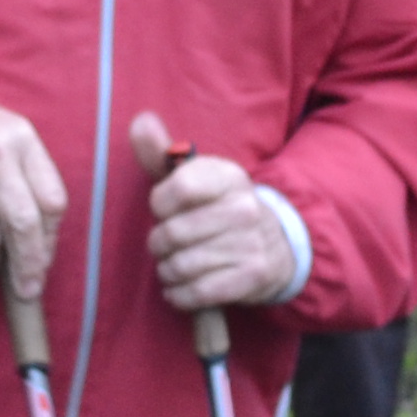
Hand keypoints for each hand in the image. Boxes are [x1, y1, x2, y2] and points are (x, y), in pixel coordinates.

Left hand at [130, 112, 296, 318]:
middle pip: (172, 233)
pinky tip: (181, 288)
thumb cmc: (217, 210)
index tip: (166, 209)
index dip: (160, 205)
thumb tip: (140, 121)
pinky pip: (197, 293)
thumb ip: (160, 153)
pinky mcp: (251, 277)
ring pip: (180, 266)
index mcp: (228, 176)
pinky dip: (180, 295)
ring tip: (175, 266)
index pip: (178, 187)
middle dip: (159, 244)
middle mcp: (243, 207)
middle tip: (167, 244)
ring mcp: (251, 244)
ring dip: (168, 272)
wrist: (276, 245)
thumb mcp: (194, 178)